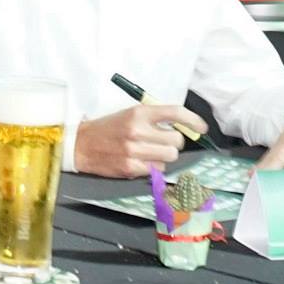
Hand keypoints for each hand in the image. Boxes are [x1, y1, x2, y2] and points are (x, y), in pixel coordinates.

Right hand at [74, 103, 203, 176]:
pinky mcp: (130, 168)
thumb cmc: (109, 128)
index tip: (202, 128)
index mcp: (139, 113)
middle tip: (163, 142)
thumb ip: (155, 119)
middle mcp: (138, 130)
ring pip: (169, 157)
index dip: (193, 120)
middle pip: (176, 140)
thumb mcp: (130, 114)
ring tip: (151, 152)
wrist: (82, 144)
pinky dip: (153, 168)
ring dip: (164, 156)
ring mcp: (134, 151)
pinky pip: (157, 170)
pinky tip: (142, 162)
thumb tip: (182, 127)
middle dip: (173, 142)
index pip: (175, 113)